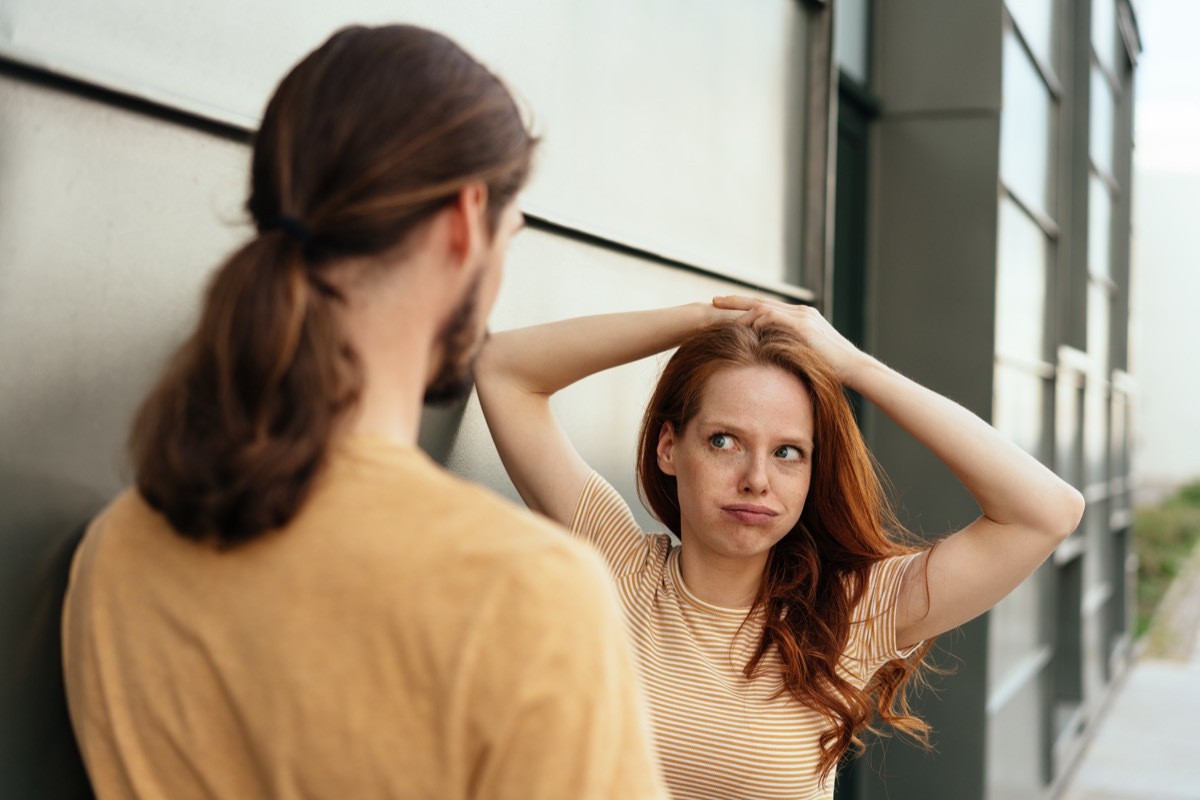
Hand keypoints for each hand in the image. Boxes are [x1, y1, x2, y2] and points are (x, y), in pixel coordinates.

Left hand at [711, 295, 869, 384]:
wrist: (853, 367)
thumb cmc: (832, 368)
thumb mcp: (806, 358)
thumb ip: (790, 353)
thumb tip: (772, 363)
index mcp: (801, 318)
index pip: (768, 307)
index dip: (745, 307)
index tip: (725, 308)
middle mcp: (801, 312)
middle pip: (761, 301)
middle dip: (736, 300)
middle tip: (713, 300)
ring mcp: (803, 316)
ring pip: (764, 306)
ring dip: (741, 311)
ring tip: (721, 316)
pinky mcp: (803, 325)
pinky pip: (773, 317)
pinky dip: (756, 320)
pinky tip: (741, 327)